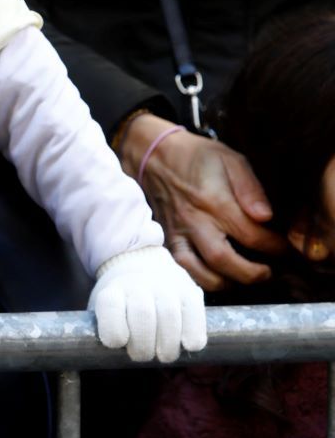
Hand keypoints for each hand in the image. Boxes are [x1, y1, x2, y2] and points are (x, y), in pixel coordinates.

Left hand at [89, 244, 206, 363]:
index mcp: (112, 291)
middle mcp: (138, 284)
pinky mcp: (190, 291)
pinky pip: (195, 314)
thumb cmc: (120, 304)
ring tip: (164, 355)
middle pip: (142, 314)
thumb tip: (99, 358)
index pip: (110, 306)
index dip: (114, 330)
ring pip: (169, 315)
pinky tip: (186, 345)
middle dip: (143, 346)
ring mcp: (166, 285)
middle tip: (142, 355)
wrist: (141, 265)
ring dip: (168, 345)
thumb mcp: (101, 312)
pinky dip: (193, 334)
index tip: (118, 343)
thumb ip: (100, 332)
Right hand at [119, 115, 283, 291]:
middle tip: (266, 273)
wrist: (154, 156)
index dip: (273, 246)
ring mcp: (178, 233)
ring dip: (224, 281)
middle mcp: (195, 221)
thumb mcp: (230, 159)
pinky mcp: (166, 240)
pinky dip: (198, 279)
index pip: (251, 234)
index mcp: (215, 201)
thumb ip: (250, 188)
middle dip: (250, 273)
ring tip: (240, 277)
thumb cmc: (197, 157)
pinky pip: (180, 269)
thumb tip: (266, 216)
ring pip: (199, 272)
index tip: (283, 248)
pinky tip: (214, 276)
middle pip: (223, 260)